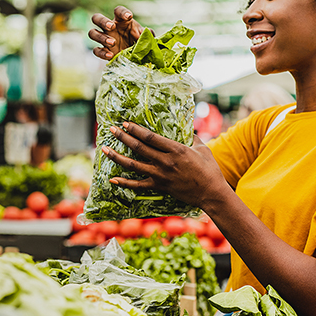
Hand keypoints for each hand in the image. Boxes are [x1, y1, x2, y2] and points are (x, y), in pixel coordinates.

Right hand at [89, 6, 144, 59]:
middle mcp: (110, 27)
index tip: (129, 16)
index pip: (118, 11)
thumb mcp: (144, 37)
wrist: (137, 57)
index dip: (122, 12)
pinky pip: (96, 50)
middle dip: (103, 21)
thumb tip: (147, 32)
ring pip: (92, 33)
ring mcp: (104, 38)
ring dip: (101, 37)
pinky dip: (102, 53)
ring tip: (112, 42)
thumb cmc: (139, 42)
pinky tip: (111, 55)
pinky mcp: (103, 50)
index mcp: (121, 21)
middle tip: (112, 26)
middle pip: (97, 18)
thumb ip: (146, 33)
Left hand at [100, 122, 230, 208]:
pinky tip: (112, 180)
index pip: (151, 136)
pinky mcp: (159, 186)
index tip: (125, 123)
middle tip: (111, 129)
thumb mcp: (202, 148)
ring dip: (117, 157)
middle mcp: (165, 161)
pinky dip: (124, 183)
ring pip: (134, 165)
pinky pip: (138, 185)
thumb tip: (186, 128)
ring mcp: (160, 175)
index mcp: (175, 149)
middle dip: (123, 137)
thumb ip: (191, 137)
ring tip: (104, 149)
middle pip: (139, 147)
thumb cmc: (209, 169)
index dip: (136, 129)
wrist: (211, 193)